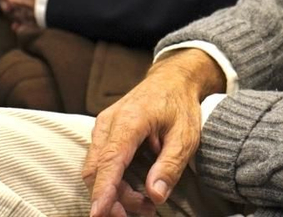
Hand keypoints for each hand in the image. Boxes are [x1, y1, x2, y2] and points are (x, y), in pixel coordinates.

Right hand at [84, 50, 226, 215]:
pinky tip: (134, 190)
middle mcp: (109, 123)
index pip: (110, 162)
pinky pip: (100, 163)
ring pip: (96, 170)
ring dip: (115, 193)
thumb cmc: (180, 105)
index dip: (103, 191)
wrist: (172, 79)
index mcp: (130, 121)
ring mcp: (103, 127)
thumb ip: (170, 165)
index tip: (98, 214)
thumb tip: (155, 195)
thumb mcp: (186, 136)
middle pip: (97, 171)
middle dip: (114, 199)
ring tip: (146, 203)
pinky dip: (113, 181)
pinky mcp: (104, 133)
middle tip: (145, 211)